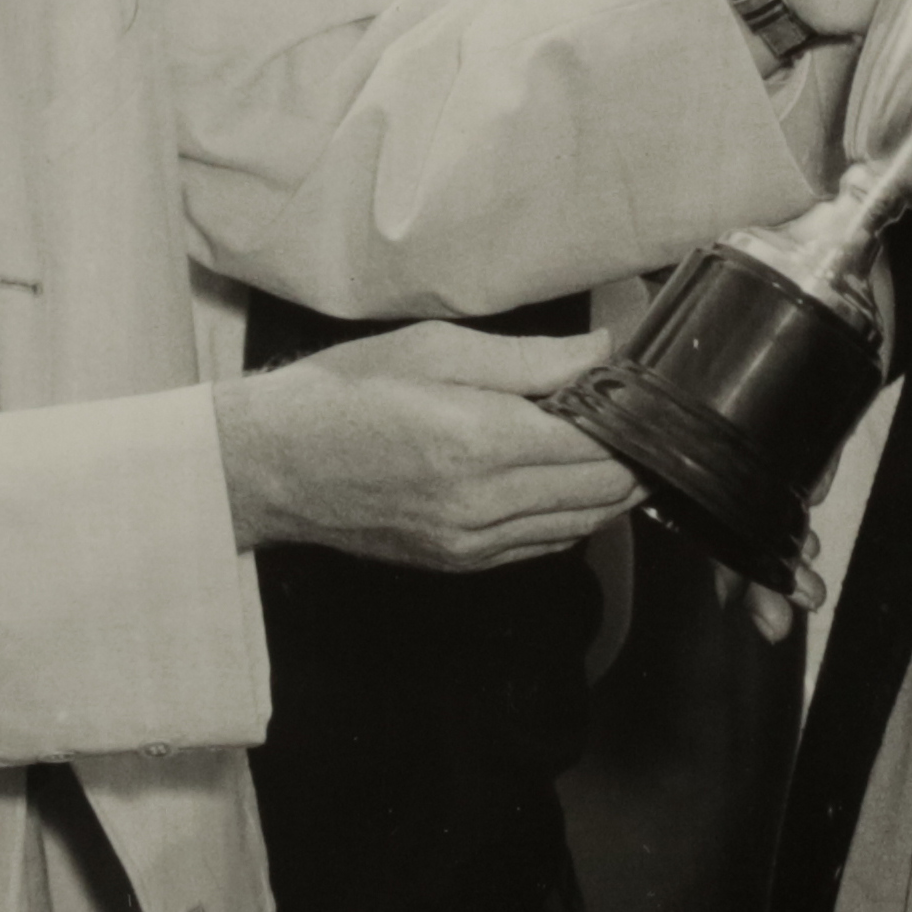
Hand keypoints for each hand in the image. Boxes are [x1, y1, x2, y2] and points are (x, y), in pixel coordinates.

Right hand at [219, 321, 642, 574]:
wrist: (270, 466)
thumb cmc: (342, 394)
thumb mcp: (435, 349)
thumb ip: (530, 358)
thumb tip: (606, 350)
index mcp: (479, 443)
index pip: (598, 444)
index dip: (632, 416)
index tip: (641, 389)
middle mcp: (482, 504)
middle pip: (602, 491)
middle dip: (633, 454)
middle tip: (640, 415)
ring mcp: (472, 542)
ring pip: (583, 524)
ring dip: (610, 490)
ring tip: (616, 445)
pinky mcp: (460, 562)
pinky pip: (544, 545)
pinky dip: (572, 515)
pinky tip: (568, 482)